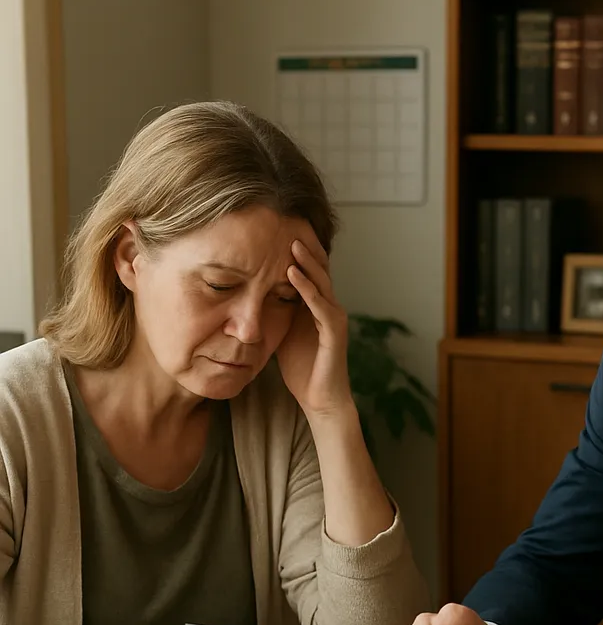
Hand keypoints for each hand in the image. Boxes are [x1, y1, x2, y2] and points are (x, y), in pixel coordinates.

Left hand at [275, 234, 352, 418]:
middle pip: (318, 269)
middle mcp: (328, 307)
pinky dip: (307, 288)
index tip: (274, 231)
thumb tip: (246, 292)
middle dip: (303, 248)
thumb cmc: (301, 367)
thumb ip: (273, 310)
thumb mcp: (281, 331)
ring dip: (306, 262)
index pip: (308, 271)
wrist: (320, 399)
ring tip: (290, 242)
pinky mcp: (334, 332)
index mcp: (315, 306)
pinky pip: (321, 305)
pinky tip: (292, 273)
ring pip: (322, 282)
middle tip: (285, 224)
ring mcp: (333, 318)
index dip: (296, 252)